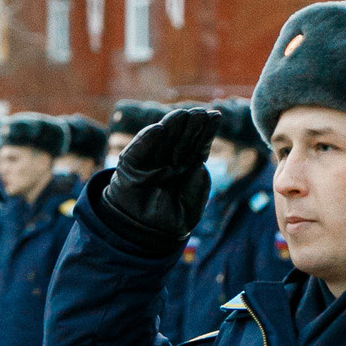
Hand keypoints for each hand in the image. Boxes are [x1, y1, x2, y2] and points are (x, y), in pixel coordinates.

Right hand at [104, 107, 222, 249]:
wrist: (141, 232)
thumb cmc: (169, 220)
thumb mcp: (190, 209)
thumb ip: (198, 188)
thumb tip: (200, 166)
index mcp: (187, 167)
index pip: (199, 146)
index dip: (207, 132)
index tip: (215, 116)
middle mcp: (170, 160)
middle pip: (183, 138)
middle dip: (192, 125)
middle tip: (200, 113)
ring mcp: (150, 161)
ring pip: (162, 139)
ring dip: (171, 125)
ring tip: (181, 115)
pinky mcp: (130, 166)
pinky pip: (138, 151)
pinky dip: (146, 140)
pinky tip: (158, 130)